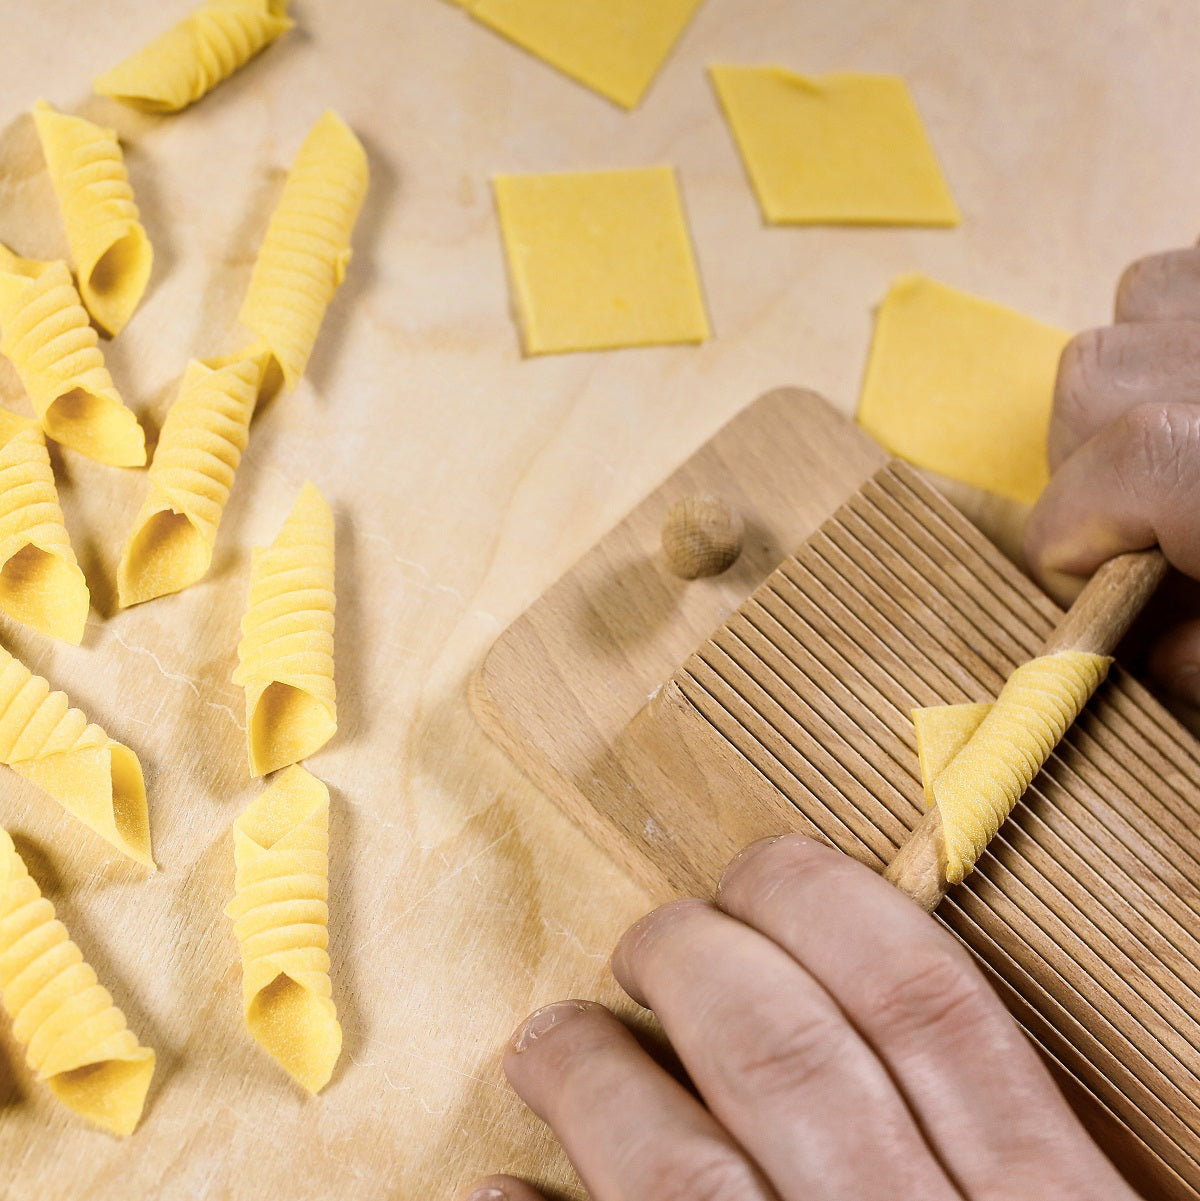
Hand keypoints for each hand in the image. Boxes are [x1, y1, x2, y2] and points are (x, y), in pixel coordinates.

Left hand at [466, 836, 1138, 1199]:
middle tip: (643, 942)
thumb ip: (1016, 1161)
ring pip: (680, 1171)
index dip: (823, 905)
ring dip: (590, 1078)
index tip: (759, 873)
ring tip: (546, 1039)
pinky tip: (491, 1196)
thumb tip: (914, 1037)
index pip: (919, 999)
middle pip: (784, 1055)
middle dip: (693, 962)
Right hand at [1024, 244, 1199, 703]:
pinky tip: (1197, 388)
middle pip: (1096, 377)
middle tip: (1139, 519)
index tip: (1087, 581)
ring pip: (1140, 303)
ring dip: (1133, 379)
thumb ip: (1185, 652)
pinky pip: (1184, 275)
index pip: (1109, 477)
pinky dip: (1175, 325)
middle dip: (1090, 457)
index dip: (1070, 541)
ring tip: (1177, 439)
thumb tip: (1109, 633)